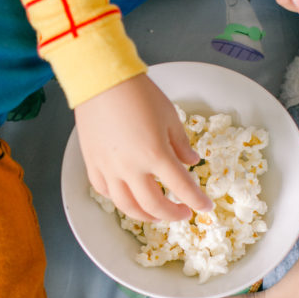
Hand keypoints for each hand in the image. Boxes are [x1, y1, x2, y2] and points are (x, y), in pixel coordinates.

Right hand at [74, 73, 212, 222]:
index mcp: (155, 154)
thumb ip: (181, 144)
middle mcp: (131, 167)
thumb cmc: (138, 94)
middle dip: (172, 214)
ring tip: (156, 215)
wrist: (101, 81)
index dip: (197, 201)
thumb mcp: (169, 116)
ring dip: (145, 216)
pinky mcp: (93, 163)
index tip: (205, 207)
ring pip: (127, 206)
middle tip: (183, 213)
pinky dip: (119, 199)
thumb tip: (191, 161)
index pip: (182, 187)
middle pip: (154, 205)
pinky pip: (105, 191)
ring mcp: (109, 168)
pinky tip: (128, 197)